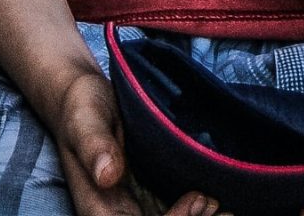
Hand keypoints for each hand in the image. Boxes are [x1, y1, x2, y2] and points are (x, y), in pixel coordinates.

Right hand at [38, 56, 215, 215]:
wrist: (83, 98)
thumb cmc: (80, 107)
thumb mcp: (84, 120)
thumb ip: (94, 145)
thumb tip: (106, 175)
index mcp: (100, 210)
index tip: (195, 200)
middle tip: (220, 207)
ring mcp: (136, 212)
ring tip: (223, 208)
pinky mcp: (149, 203)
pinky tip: (213, 202)